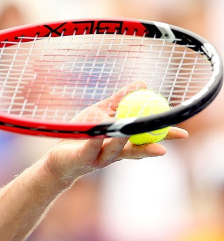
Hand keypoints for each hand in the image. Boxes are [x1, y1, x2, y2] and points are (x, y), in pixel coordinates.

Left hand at [44, 81, 189, 184]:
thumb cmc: (82, 134)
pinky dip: (95, 138)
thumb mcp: (101, 113)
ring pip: (115, 150)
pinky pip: (91, 146)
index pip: (147, 140)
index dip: (164, 137)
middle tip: (166, 146)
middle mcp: (115, 153)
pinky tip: (98, 130)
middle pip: (138, 151)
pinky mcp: (83, 157)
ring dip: (123, 140)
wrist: (58, 157)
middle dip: (153, 147)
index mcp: (122, 143)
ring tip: (129, 131)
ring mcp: (99, 157)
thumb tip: (143, 83)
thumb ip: (120, 100)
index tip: (183, 132)